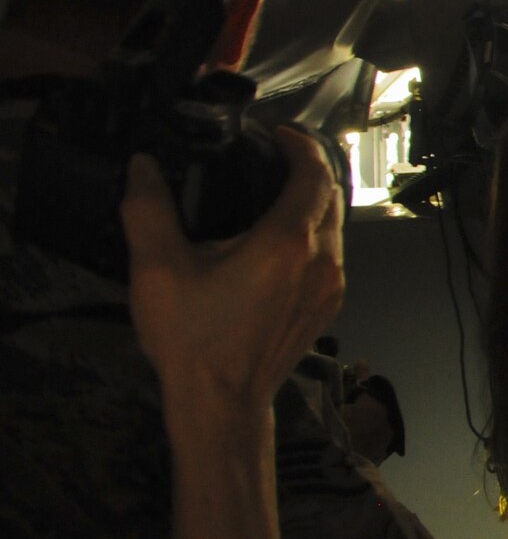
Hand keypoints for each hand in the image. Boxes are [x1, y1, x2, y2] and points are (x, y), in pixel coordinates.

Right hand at [121, 128, 344, 442]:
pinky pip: (331, 255)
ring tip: (272, 193)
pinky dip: (313, 235)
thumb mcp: (158, 270)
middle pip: (331, 197)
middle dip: (308, 170)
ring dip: (312, 204)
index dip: (301, 145)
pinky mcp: (328, 307)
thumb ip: (148, 209)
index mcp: (287, 243)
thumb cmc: (193, 339)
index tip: (278, 135)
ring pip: (335, 227)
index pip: (315, 174)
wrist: (222, 404)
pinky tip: (280, 240)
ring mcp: (331, 286)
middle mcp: (322, 260)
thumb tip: (141, 166)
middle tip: (272, 158)